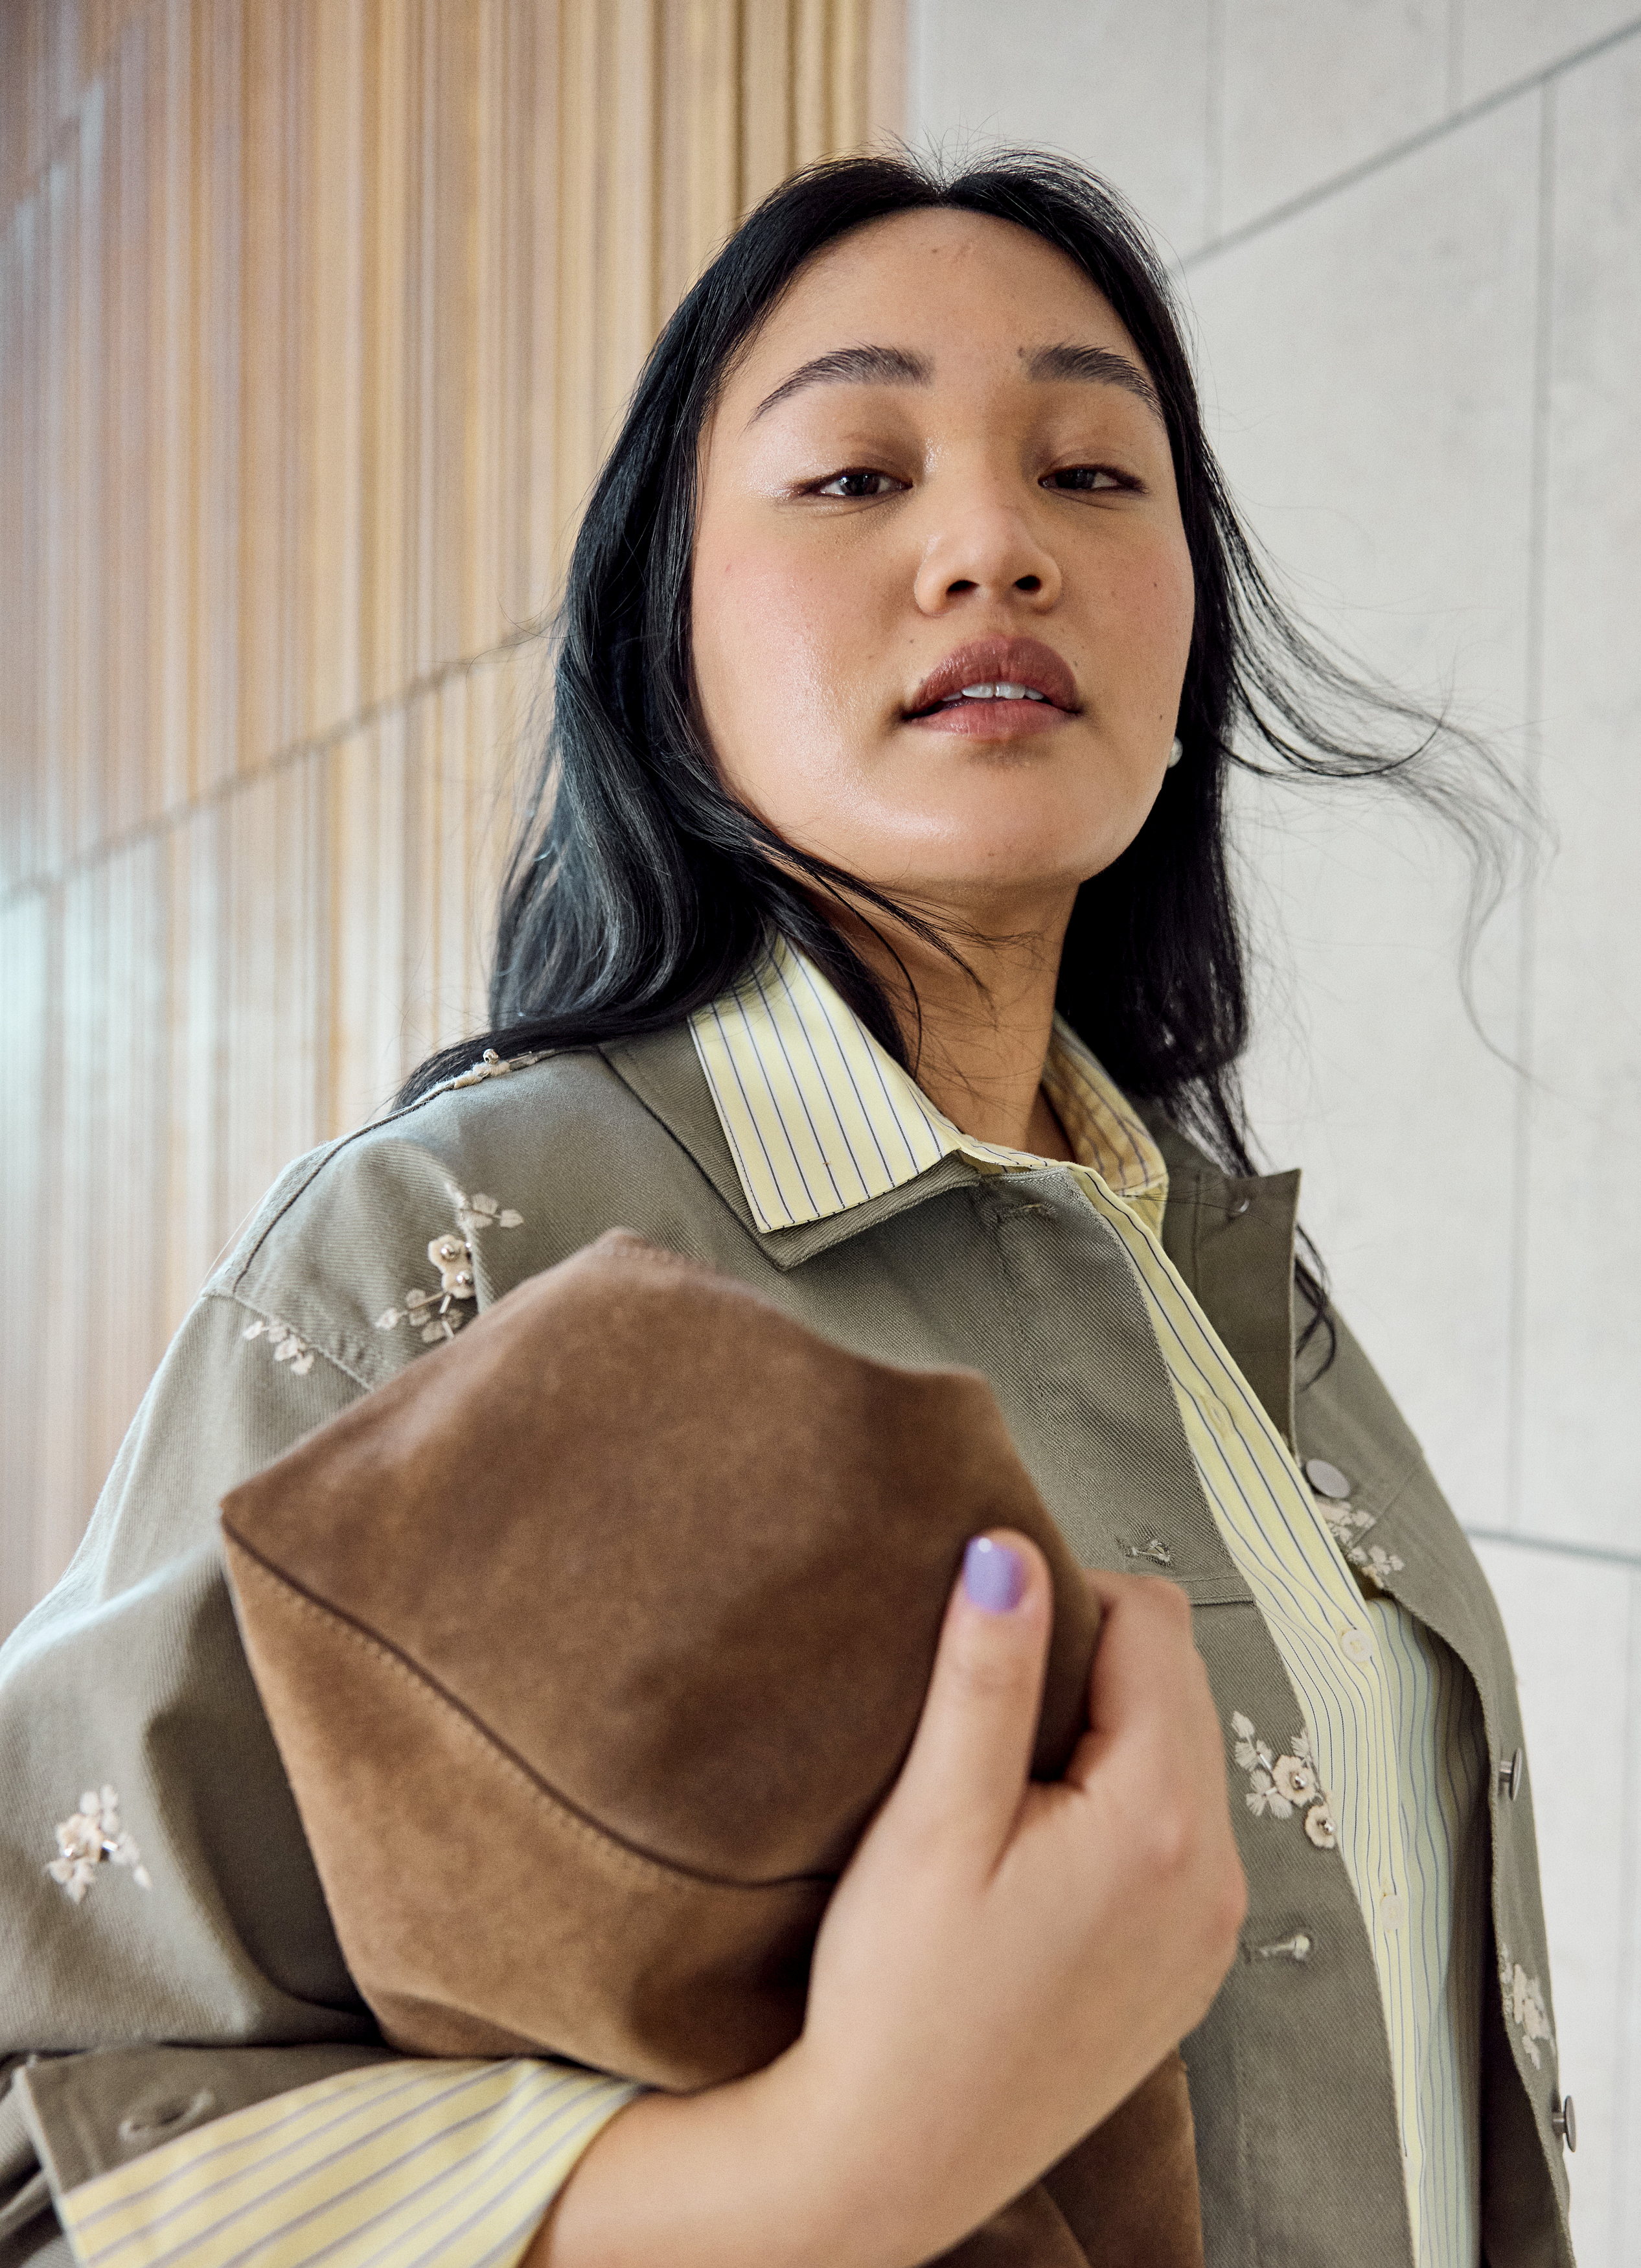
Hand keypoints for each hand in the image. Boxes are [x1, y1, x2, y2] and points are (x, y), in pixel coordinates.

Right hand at [533, 1535, 1244, 2267]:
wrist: (891, 2162)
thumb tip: (1009, 1550)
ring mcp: (1209, 1933)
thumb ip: (985, 1674)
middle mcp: (1215, 1877)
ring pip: (1181, 1757)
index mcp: (1161, 1823)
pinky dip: (1121, 1815)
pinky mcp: (1188, 1972)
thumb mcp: (932, 1820)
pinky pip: (1179, 1839)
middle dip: (1091, 1671)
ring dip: (1107, 1741)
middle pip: (1178, 1685)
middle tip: (988, 1721)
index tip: (990, 1643)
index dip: (1068, 1601)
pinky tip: (1036, 1856)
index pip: (1155, 1621)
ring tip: (1006, 1791)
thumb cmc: (898, 2005)